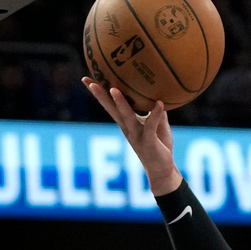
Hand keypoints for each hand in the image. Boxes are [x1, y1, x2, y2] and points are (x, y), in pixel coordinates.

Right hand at [81, 77, 180, 195]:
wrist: (163, 170)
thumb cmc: (159, 147)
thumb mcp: (158, 126)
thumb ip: (155, 111)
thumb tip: (158, 94)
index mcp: (127, 123)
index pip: (111, 105)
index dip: (100, 93)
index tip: (88, 79)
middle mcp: (128, 128)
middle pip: (111, 109)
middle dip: (100, 96)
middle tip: (90, 82)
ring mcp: (137, 135)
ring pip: (126, 116)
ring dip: (120, 103)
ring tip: (114, 89)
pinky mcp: (149, 142)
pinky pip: (151, 126)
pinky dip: (155, 114)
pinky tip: (159, 103)